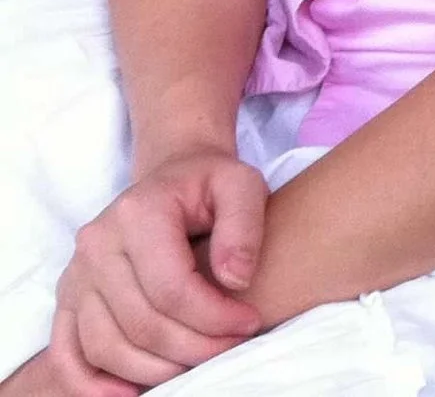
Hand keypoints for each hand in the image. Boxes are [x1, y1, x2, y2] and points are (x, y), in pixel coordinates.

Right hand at [39, 149, 263, 393]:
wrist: (173, 177)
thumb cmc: (210, 183)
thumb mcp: (242, 185)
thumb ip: (245, 227)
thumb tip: (236, 280)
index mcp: (138, 214)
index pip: (172, 289)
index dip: (214, 317)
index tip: (249, 323)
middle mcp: (96, 245)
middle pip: (141, 323)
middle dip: (193, 348)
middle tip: (233, 347)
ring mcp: (76, 274)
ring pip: (106, 346)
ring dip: (155, 371)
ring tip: (199, 364)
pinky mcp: (68, 298)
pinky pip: (67, 353)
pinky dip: (91, 384)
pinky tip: (129, 393)